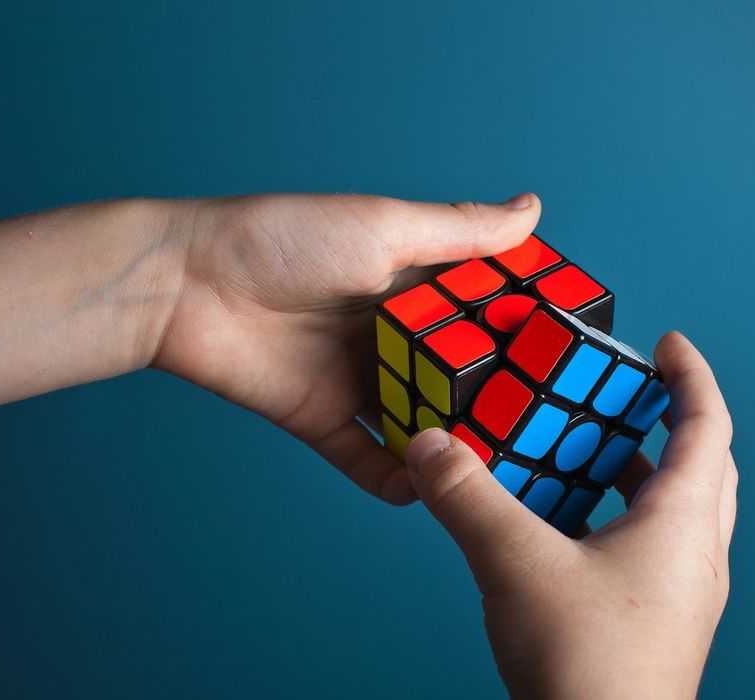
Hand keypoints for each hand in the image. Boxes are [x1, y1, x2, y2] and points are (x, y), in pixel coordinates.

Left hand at [153, 193, 540, 503]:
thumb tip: (531, 209)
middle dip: (495, 398)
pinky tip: (425, 492)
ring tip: (498, 469)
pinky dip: (393, 478)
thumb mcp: (384, 227)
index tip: (568, 352)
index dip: (521, 329)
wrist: (185, 283)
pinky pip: (365, 459)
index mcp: (409, 283)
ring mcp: (356, 379)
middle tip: (544, 425)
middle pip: (456, 373)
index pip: (480, 309)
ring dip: (451, 443)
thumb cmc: (283, 238)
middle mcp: (390, 332)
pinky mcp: (321, 419)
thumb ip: (459, 233)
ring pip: (419, 419)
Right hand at [403, 332, 736, 698]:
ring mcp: (681, 596)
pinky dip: (616, 521)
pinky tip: (566, 530)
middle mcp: (695, 556)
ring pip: (674, 512)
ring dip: (638, 474)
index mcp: (682, 524)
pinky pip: (648, 551)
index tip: (670, 343)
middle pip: (701, 466)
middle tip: (629, 393)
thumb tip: (432, 445)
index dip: (689, 375)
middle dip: (669, 421)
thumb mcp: (517, 566)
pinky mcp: (657, 627)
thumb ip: (470, 498)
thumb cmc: (588, 670)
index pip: (705, 425)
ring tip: (587, 453)